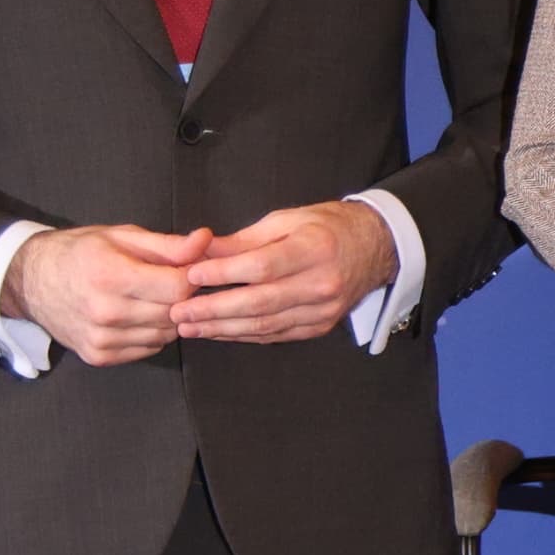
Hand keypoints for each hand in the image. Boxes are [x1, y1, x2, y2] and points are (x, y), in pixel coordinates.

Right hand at [5, 223, 206, 365]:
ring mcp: (101, 338)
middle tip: (170, 282)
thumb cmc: (79, 252)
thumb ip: (168, 245)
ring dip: (167, 317)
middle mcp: (105, 312)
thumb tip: (205, 241)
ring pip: (164, 335)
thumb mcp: (122, 237)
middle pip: (173, 313)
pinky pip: (147, 348)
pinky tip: (137, 315)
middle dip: (180, 297)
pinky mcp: (99, 356)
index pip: (177, 288)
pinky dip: (151, 334)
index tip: (187, 270)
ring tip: (151, 297)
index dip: (191, 278)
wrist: (30, 281)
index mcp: (111, 275)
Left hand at [175, 199, 398, 345]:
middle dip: (213, 309)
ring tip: (189, 326)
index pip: (261, 266)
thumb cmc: (327, 227)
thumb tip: (200, 250)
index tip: (191, 274)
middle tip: (179, 311)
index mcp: (314, 249)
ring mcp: (323, 310)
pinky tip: (219, 332)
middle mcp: (321, 283)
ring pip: (265, 324)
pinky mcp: (320, 326)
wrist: (375, 248)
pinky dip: (244, 334)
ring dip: (222, 328)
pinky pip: (276, 334)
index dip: (224, 273)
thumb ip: (244, 240)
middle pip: (259, 302)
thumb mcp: (287, 220)